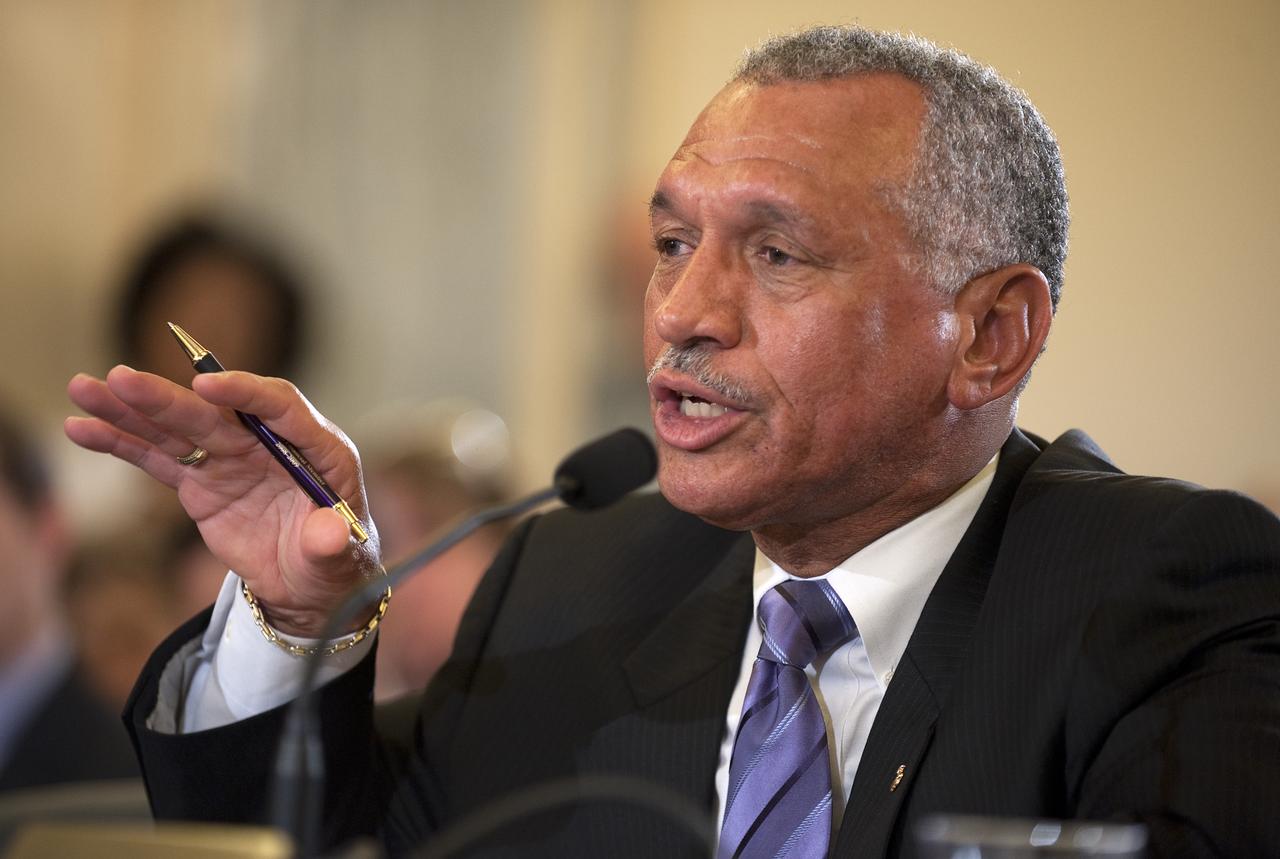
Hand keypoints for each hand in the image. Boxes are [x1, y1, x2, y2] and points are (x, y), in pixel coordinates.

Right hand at [66, 366, 380, 635]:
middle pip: (216, 413)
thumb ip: (330, 544)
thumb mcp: (339, 559)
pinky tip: (82, 427)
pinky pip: (158, 459)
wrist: (311, 584)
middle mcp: (270, 444)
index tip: (206, 385)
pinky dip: (121, 444)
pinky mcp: (202, 482)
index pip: (282, 408)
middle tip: (122, 379)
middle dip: (169, 398)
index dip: (246, 394)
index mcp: (319, 448)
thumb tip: (327, 534)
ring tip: (84, 388)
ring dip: (130, 409)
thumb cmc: (337, 563)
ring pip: (177, 429)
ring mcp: (232, 460)